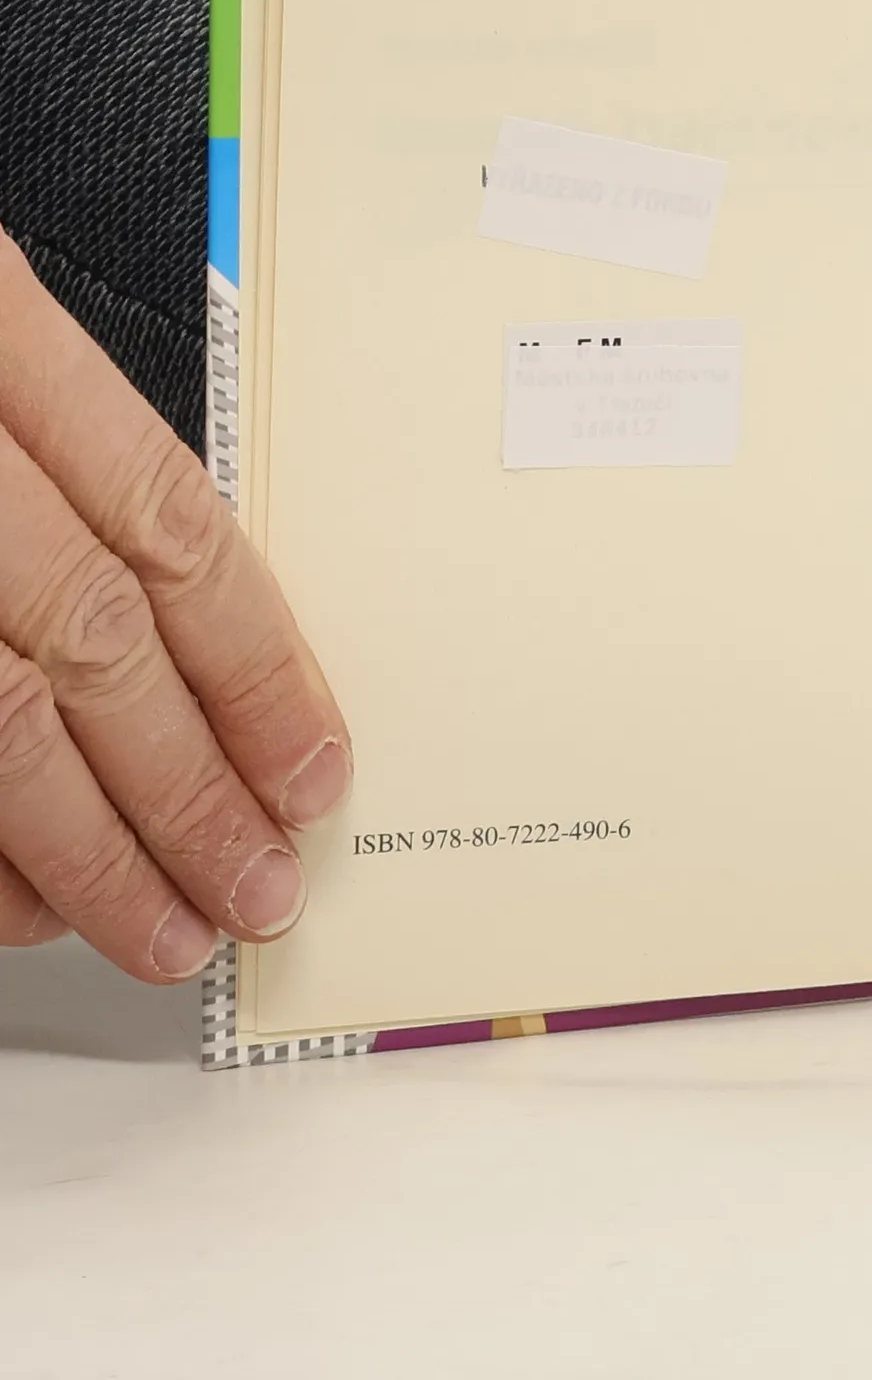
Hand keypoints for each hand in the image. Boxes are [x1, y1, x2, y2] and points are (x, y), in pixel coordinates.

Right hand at [0, 232, 351, 980]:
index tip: (310, 765)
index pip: (172, 529)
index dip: (257, 665)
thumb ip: (81, 482)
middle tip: (256, 880)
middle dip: (189, 784)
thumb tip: (213, 656)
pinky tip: (26, 902)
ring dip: (87, 849)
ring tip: (164, 922)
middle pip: (95, 638)